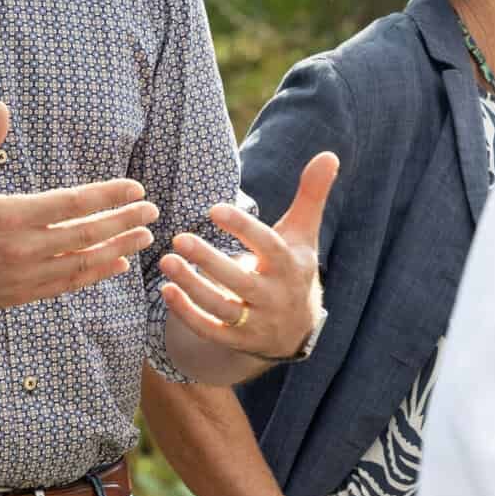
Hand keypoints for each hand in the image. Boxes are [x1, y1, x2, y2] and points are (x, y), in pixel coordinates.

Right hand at [0, 101, 158, 314]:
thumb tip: (0, 105)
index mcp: (11, 215)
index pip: (73, 204)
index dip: (108, 195)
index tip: (135, 187)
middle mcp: (23, 248)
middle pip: (87, 234)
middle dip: (124, 221)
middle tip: (152, 211)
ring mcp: (25, 276)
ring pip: (83, 263)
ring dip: (118, 248)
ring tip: (144, 237)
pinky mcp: (21, 295)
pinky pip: (67, 285)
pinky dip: (95, 274)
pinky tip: (115, 265)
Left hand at [159, 152, 335, 360]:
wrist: (298, 327)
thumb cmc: (293, 266)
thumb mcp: (303, 232)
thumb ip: (311, 195)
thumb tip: (329, 154)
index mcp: (291, 266)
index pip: (268, 247)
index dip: (243, 228)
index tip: (214, 209)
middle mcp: (275, 297)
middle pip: (241, 282)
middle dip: (209, 261)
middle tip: (178, 238)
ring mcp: (257, 323)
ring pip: (222, 307)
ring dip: (192, 287)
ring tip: (166, 261)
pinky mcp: (238, 340)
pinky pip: (211, 330)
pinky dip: (188, 314)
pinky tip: (166, 290)